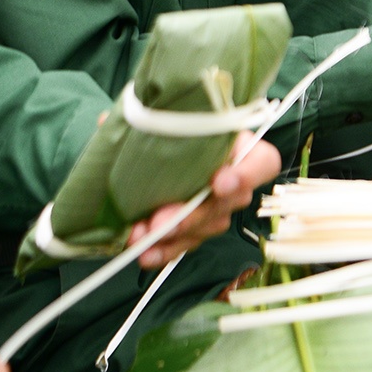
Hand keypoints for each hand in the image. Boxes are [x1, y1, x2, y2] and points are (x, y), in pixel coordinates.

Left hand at [129, 132, 280, 269]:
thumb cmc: (161, 130)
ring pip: (209, 227)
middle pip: (231, 203)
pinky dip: (164, 251)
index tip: (218, 183)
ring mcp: (215, 208)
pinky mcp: (194, 230)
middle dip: (195, 214)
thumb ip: (146, 118)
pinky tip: (144, 253)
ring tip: (140, 234)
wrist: (142, 155)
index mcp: (235, 145)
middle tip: (163, 219)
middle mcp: (233, 178)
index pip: (263, 162)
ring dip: (175, 235)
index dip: (247, 174)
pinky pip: (187, 245)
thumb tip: (107, 123)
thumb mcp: (156, 117)